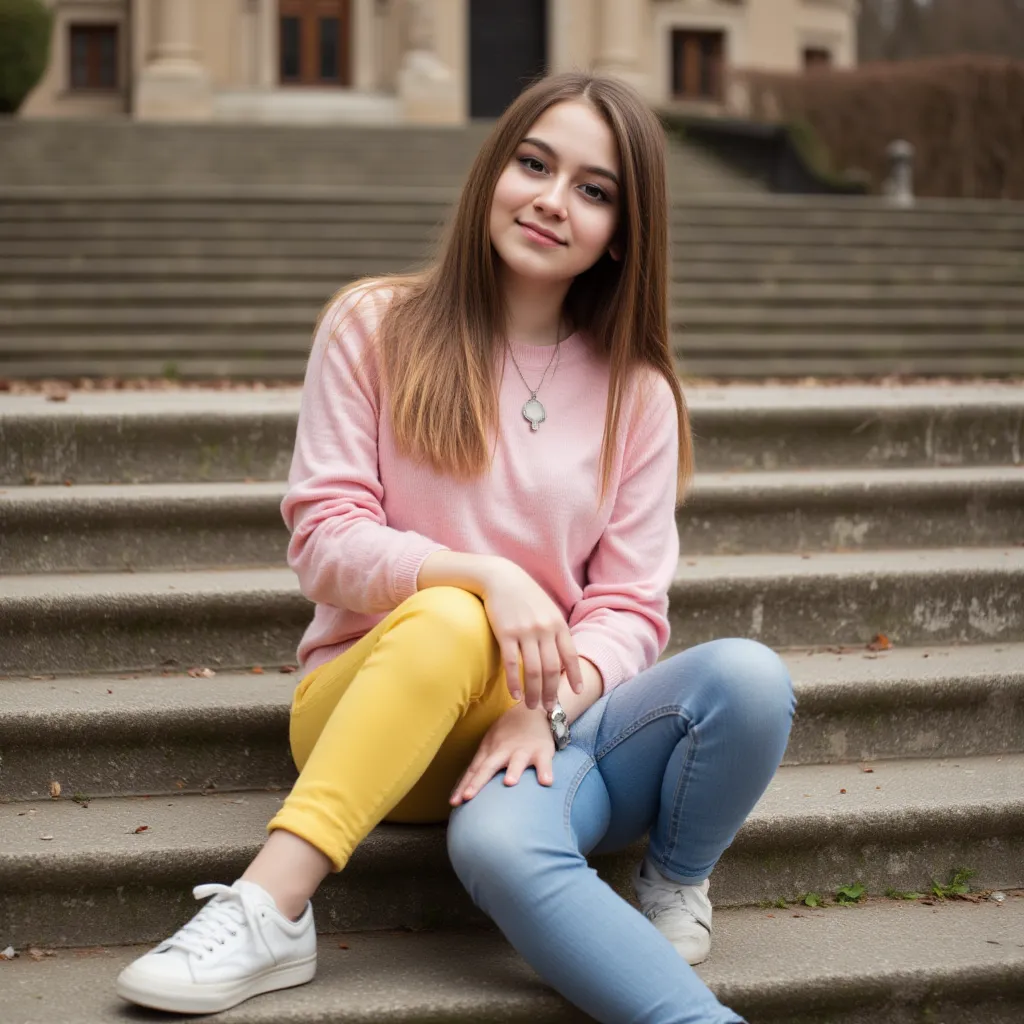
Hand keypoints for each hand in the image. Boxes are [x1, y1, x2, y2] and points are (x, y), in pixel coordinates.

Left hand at [450, 702, 554, 805]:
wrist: (532, 709)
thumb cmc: (507, 734)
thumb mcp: (490, 747)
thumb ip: (480, 767)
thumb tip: (462, 791)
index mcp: (489, 751)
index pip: (473, 771)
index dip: (463, 786)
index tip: (454, 803)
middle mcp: (503, 751)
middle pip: (488, 767)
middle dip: (477, 782)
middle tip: (468, 796)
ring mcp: (522, 750)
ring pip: (517, 761)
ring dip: (513, 771)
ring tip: (509, 783)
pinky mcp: (542, 750)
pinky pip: (544, 762)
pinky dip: (545, 770)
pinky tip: (546, 782)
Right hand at [481, 560, 584, 711]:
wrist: (501, 577)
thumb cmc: (525, 596)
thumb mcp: (547, 609)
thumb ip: (555, 631)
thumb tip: (562, 658)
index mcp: (558, 624)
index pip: (570, 656)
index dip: (574, 676)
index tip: (576, 692)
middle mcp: (544, 629)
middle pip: (551, 669)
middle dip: (551, 692)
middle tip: (549, 708)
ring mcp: (525, 631)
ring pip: (533, 670)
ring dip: (533, 693)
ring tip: (531, 706)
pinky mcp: (506, 633)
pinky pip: (512, 663)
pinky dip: (514, 682)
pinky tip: (515, 694)